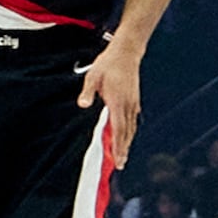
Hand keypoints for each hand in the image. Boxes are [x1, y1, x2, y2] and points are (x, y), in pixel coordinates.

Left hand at [77, 42, 143, 175]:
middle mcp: (128, 105)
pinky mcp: (134, 100)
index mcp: (118, 101)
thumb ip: (87, 92)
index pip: (119, 129)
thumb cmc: (108, 64)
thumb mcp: (93, 76)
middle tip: (121, 164)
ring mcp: (133, 103)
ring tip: (123, 156)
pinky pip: (132, 121)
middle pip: (127, 132)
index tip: (118, 159)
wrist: (126, 52)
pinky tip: (126, 137)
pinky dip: (129, 132)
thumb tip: (82, 105)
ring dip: (127, 142)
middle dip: (123, 149)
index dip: (118, 145)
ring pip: (131, 128)